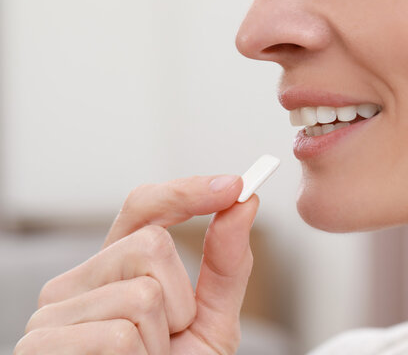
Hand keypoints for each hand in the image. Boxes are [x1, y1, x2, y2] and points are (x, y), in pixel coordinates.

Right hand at [15, 175, 258, 353]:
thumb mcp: (210, 319)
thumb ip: (226, 264)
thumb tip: (245, 204)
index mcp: (115, 268)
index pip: (143, 206)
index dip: (187, 191)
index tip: (235, 186)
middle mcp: (78, 280)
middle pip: (150, 244)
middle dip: (181, 298)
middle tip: (168, 336)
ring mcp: (54, 311)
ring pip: (142, 294)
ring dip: (163, 338)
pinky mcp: (43, 345)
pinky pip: (121, 336)